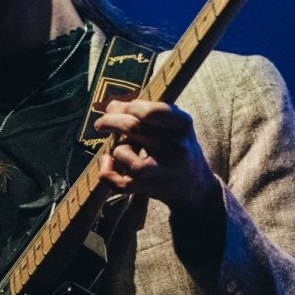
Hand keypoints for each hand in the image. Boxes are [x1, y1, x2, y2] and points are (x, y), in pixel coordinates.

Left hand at [93, 99, 219, 215]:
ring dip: (116, 150)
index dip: (128, 107)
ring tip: (120, 150)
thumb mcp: (171, 124)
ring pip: (125, 155)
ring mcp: (162, 170)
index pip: (150, 111)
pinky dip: (107, 174)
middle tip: (100, 124)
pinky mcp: (149, 188)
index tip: (117, 109)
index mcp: (182, 125)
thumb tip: (112, 106)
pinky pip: (120, 183)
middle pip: (133, 127)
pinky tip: (107, 163)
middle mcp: (175, 147)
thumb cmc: (176, 146)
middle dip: (110, 121)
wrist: (194, 185)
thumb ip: (145, 111)